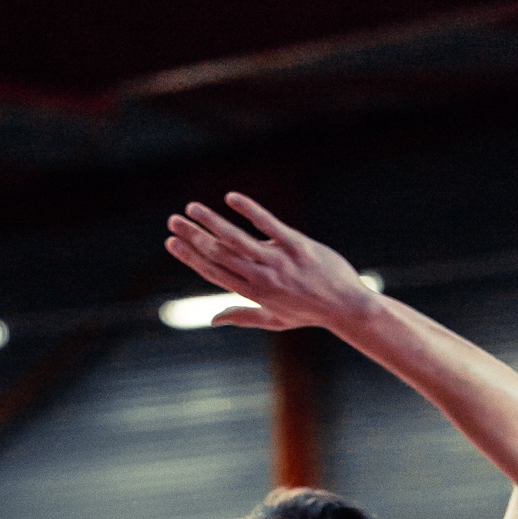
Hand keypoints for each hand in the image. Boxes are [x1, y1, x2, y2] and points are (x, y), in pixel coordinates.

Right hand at [164, 192, 377, 334]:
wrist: (346, 307)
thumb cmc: (311, 312)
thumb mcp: (275, 320)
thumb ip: (242, 316)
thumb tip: (213, 320)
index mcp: (254, 294)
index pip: (215, 272)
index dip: (191, 257)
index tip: (171, 242)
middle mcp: (262, 278)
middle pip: (220, 254)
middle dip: (193, 237)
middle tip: (172, 221)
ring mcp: (279, 261)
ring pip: (237, 240)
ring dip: (212, 222)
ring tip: (191, 207)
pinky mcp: (296, 245)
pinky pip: (269, 224)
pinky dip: (249, 210)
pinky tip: (231, 197)